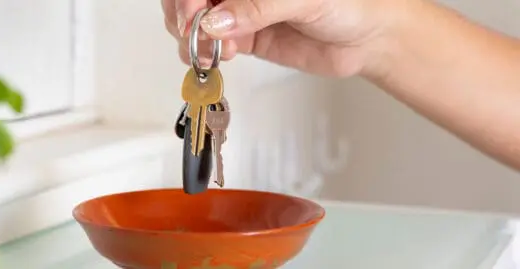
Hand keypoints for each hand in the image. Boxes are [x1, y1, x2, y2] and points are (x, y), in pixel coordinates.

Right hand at [162, 0, 407, 76]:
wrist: (368, 39)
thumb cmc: (348, 3)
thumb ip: (257, 8)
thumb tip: (216, 21)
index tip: (192, 11)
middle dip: (182, 14)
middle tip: (192, 31)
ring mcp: (238, 12)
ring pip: (193, 21)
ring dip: (191, 37)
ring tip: (211, 49)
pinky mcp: (243, 38)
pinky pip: (210, 45)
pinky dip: (204, 53)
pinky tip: (218, 56)